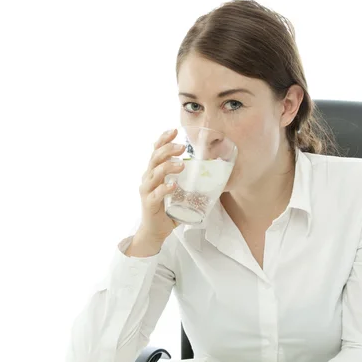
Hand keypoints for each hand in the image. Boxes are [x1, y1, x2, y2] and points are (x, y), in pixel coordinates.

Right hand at [137, 128, 185, 243]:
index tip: (174, 130)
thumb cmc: (167, 209)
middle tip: (182, 147)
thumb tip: (214, 175)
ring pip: (155, 173)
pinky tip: (172, 185)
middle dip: (168, 149)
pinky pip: (156, 194)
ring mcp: (147, 191)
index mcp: (154, 172)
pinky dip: (164, 188)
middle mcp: (148, 178)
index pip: (155, 151)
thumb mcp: (178, 192)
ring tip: (181, 165)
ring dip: (168, 166)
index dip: (163, 139)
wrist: (154, 231)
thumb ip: (189, 182)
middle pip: (154, 158)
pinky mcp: (149, 203)